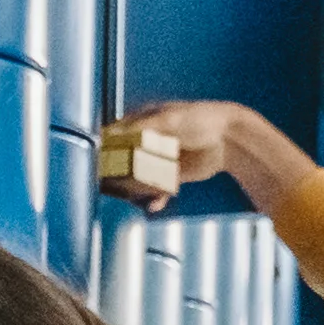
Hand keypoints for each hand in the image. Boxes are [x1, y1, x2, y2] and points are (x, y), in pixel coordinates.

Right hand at [107, 99, 289, 206]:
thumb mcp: (166, 120)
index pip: (117, 133)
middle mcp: (149, 140)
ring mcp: (160, 159)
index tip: (94, 159)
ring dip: (133, 187)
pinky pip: (157, 189)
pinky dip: (154, 198)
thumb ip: (137, 129)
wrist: (229, 140)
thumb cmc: (198, 120)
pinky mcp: (171, 175)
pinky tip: (154, 204)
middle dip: (116, 171)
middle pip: (124, 158)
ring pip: (138, 176)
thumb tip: (109, 135)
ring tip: (127, 197)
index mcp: (145, 120)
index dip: (105, 146)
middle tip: (105, 184)